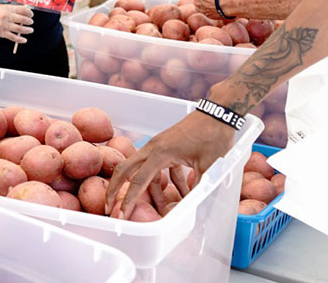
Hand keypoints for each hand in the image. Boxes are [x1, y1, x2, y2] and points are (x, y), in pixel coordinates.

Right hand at [0, 4, 33, 43]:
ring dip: (27, 30)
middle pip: (23, 19)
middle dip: (29, 21)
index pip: (23, 10)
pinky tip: (24, 40)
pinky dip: (20, 39)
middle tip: (31, 22)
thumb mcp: (1, 7)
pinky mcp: (1, 32)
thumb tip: (24, 13)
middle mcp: (6, 16)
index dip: (29, 12)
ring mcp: (4, 25)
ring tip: (30, 30)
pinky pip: (13, 37)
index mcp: (7, 8)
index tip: (31, 14)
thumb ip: (12, 10)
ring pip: (20, 29)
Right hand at [105, 111, 234, 217]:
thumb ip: (196, 187)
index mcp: (160, 153)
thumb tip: (191, 206)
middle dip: (115, 189)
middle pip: (125, 170)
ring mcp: (157, 147)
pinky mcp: (165, 147)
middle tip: (110, 208)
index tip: (121, 214)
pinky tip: (179, 194)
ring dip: (148, 190)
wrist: (217, 114)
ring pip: (142, 170)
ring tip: (155, 209)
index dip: (128, 200)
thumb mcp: (208, 166)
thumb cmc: (212, 136)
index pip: (138, 180)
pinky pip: (158, 167)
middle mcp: (152, 149)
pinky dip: (165, 182)